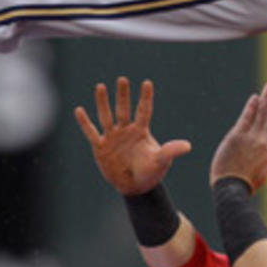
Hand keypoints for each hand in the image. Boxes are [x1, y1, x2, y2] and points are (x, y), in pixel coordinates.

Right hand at [75, 77, 191, 195]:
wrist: (135, 186)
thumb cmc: (151, 172)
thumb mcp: (161, 161)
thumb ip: (171, 151)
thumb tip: (188, 146)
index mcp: (141, 131)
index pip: (143, 111)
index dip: (145, 98)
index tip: (147, 83)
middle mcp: (126, 130)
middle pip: (124, 109)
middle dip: (123, 95)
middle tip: (122, 79)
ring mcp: (112, 137)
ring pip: (106, 116)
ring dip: (103, 102)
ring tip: (100, 86)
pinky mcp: (100, 147)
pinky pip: (91, 132)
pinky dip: (85, 122)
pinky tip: (79, 110)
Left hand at [210, 81, 266, 189]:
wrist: (233, 188)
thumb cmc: (244, 185)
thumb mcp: (261, 174)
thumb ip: (263, 161)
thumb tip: (264, 157)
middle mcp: (264, 142)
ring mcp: (252, 138)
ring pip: (261, 114)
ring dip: (265, 99)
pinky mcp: (238, 136)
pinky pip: (247, 118)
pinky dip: (251, 107)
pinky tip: (254, 98)